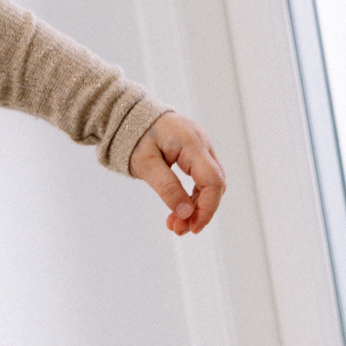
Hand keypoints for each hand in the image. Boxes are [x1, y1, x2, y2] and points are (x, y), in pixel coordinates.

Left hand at [129, 110, 225, 236]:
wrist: (130, 116)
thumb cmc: (135, 136)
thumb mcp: (146, 164)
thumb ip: (167, 187)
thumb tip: (186, 213)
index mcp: (192, 143)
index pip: (213, 180)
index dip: (207, 208)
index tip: (194, 227)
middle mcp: (203, 143)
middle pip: (215, 184)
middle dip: (200, 211)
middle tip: (178, 229)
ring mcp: (202, 148)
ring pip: (210, 184)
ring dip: (196, 207)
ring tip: (175, 224)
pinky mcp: (196, 154)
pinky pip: (202, 179)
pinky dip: (192, 197)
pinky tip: (178, 210)